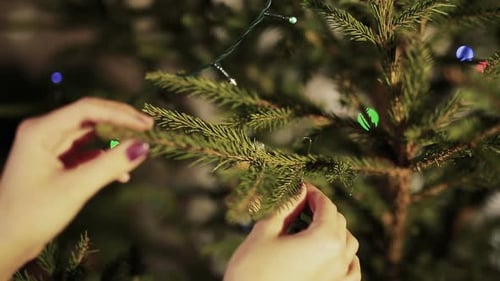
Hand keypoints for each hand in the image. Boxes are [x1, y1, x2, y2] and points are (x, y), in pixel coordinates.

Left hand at [0, 97, 152, 278]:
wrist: (4, 242)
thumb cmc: (33, 213)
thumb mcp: (76, 188)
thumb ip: (111, 165)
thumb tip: (143, 147)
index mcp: (41, 130)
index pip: (88, 109)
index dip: (120, 114)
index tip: (147, 126)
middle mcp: (44, 132)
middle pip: (89, 117)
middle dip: (120, 123)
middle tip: (149, 129)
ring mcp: (48, 147)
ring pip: (89, 135)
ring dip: (114, 140)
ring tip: (140, 146)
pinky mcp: (54, 162)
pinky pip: (85, 153)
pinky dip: (103, 159)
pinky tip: (121, 173)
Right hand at [224, 182, 360, 280]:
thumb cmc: (252, 270)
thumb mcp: (265, 232)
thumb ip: (286, 207)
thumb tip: (298, 189)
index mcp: (324, 240)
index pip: (326, 206)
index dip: (313, 192)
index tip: (300, 187)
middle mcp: (339, 259)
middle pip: (339, 223)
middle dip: (322, 209)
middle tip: (301, 204)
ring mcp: (340, 279)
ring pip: (349, 245)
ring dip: (334, 231)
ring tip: (314, 228)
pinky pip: (351, 270)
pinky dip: (345, 257)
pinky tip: (332, 255)